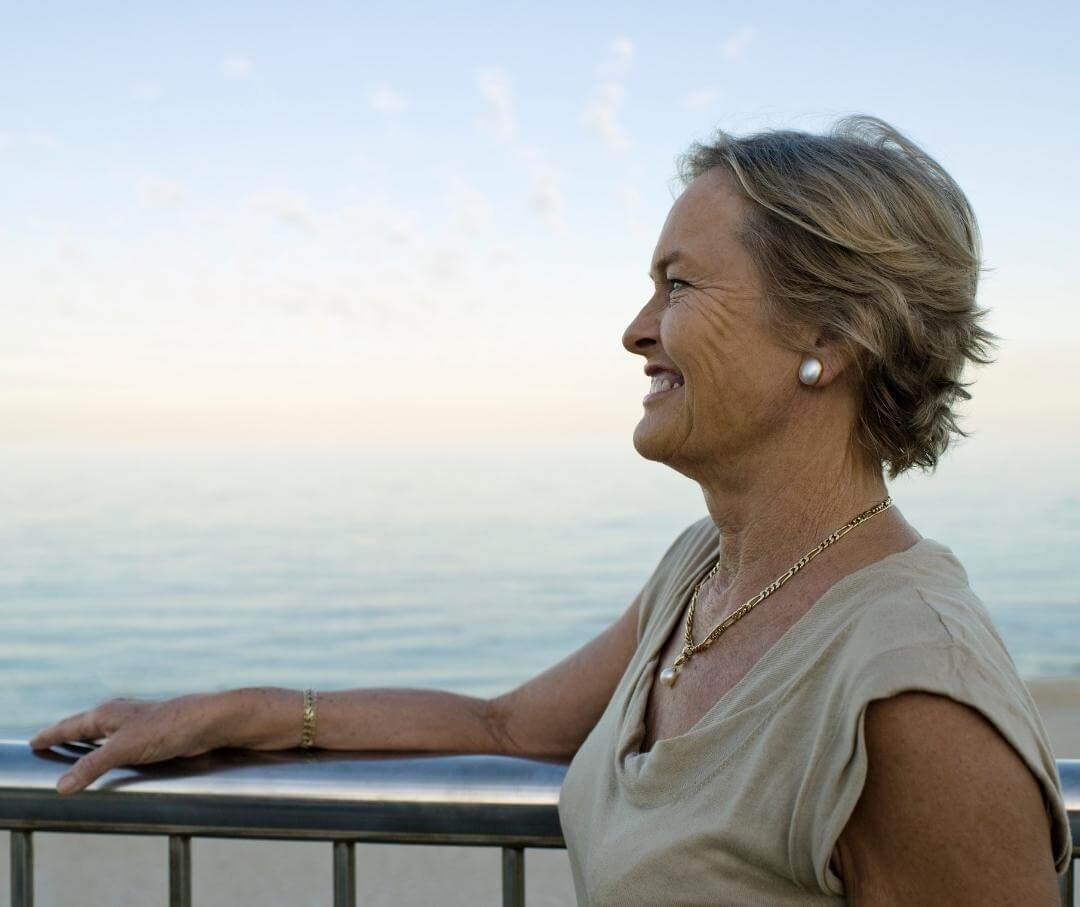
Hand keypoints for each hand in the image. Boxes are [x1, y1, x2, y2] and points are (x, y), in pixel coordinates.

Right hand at [29, 692, 232, 794]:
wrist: (209, 723)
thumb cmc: (169, 727)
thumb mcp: (124, 749)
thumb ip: (92, 766)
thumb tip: (61, 786)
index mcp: (107, 714)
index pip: (70, 726)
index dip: (51, 735)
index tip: (33, 742)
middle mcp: (120, 715)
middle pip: (84, 726)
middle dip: (66, 735)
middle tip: (47, 743)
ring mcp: (137, 724)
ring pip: (104, 733)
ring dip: (88, 742)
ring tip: (73, 751)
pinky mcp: (153, 735)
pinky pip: (121, 743)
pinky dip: (109, 750)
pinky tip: (113, 758)